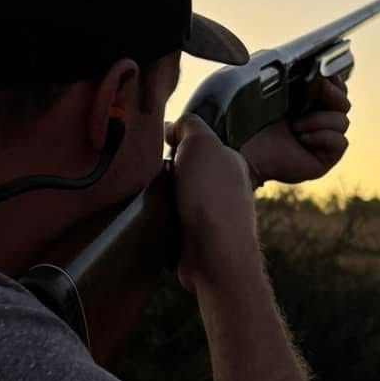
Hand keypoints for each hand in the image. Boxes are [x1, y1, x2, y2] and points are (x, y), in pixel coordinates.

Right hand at [166, 115, 260, 295]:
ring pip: (175, 196)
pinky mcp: (195, 238)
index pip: (198, 143)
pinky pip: (171, 221)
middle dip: (165, 170)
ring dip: (160, 196)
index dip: (175, 142)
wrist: (213, 254)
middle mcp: (225, 187)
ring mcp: (211, 215)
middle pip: (184, 170)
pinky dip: (161, 219)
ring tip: (149, 196)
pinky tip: (153, 218)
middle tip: (150, 173)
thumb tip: (173, 128)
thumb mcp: (201, 143)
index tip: (161, 147)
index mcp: (230, 162)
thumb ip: (189, 126)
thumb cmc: (211, 196)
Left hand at [240, 71, 351, 188]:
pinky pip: (340, 142)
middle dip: (333, 94)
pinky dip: (324, 136)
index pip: (336, 89)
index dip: (335, 80)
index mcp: (309, 103)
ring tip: (295, 125)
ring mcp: (324, 141)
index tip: (325, 72)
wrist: (245, 151)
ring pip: (343, 122)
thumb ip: (292, 77)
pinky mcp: (325, 159)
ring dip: (319, 119)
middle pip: (344, 103)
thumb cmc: (252, 122)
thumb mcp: (271, 92)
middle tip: (319, 88)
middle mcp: (319, 121)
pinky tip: (303, 138)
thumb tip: (314, 65)